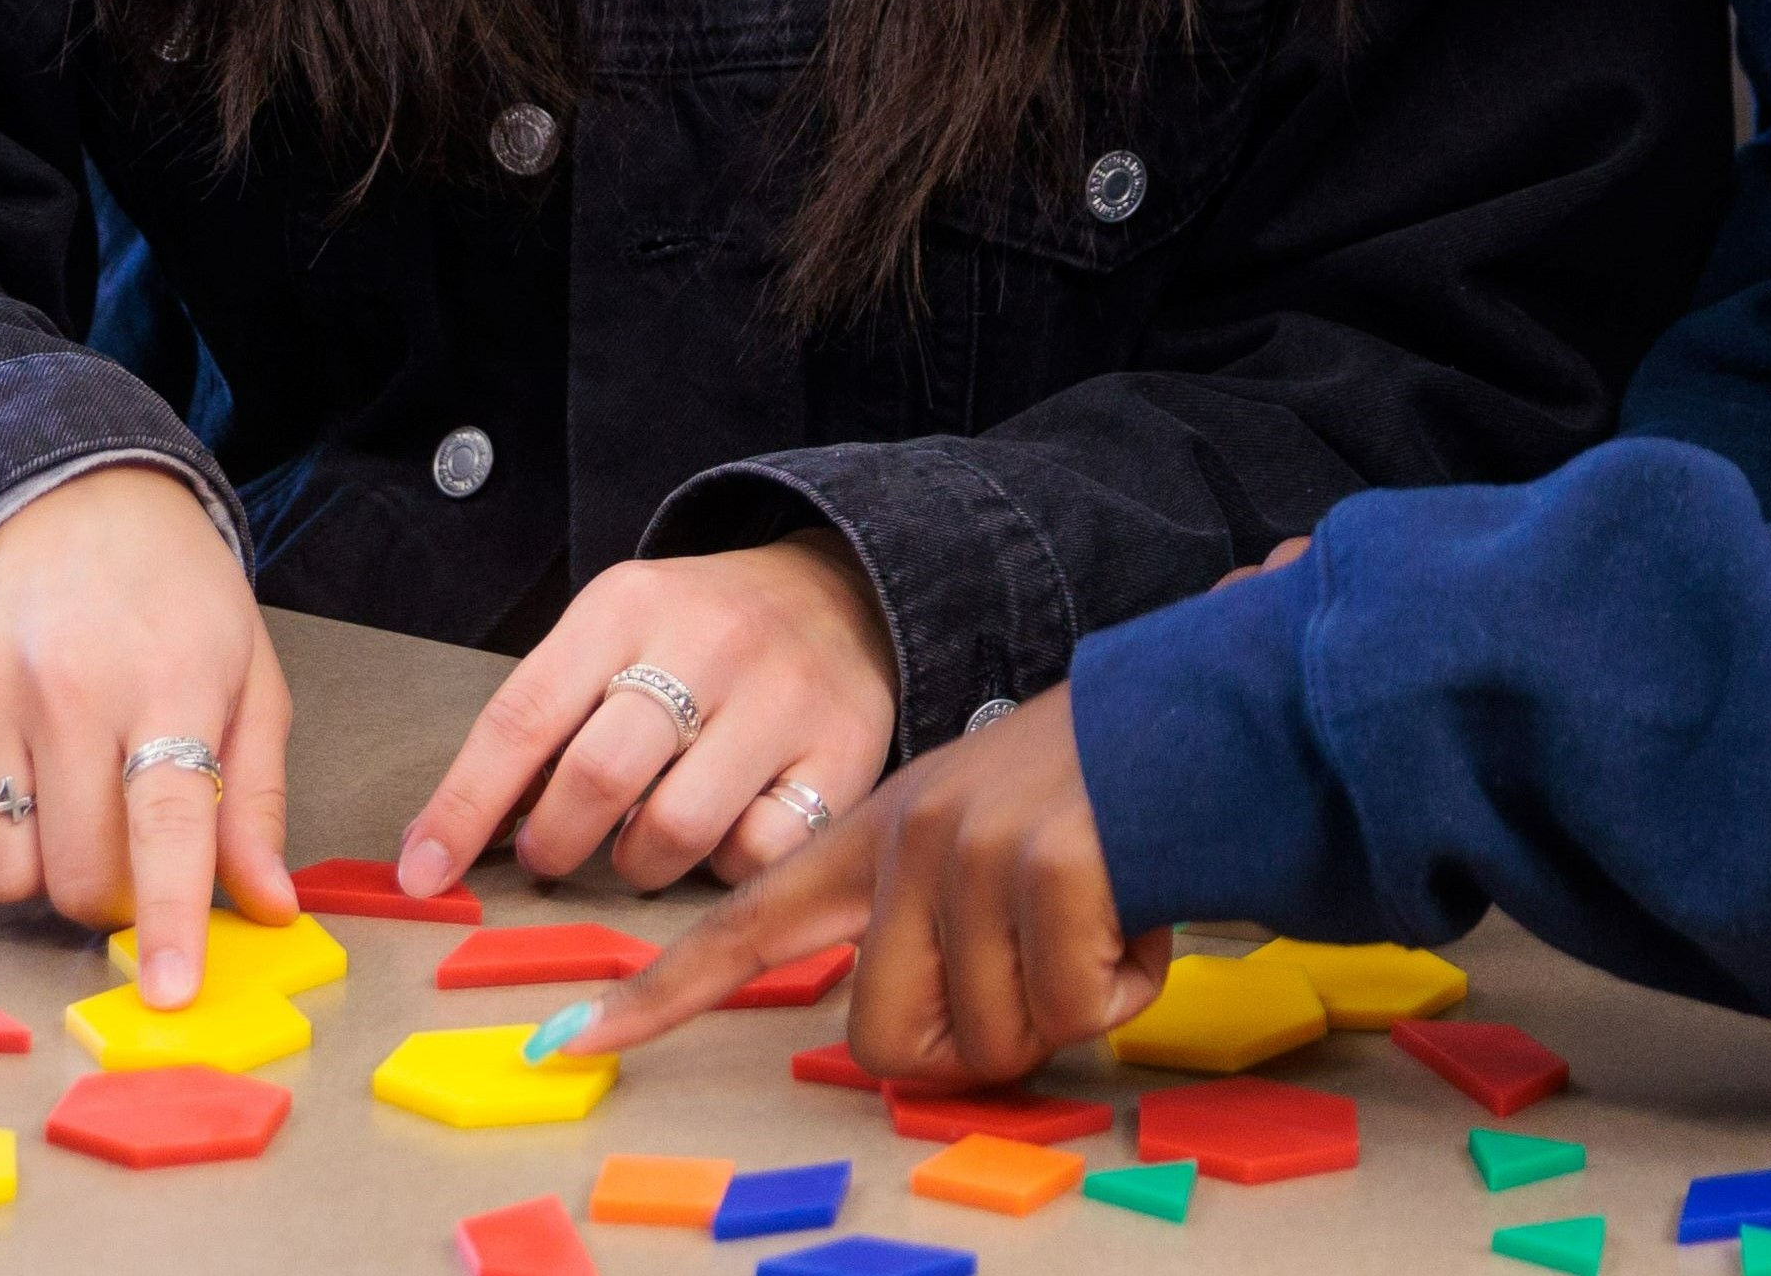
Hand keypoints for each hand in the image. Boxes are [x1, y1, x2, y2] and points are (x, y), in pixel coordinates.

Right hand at [0, 466, 296, 1006]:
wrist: (56, 487)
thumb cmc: (168, 591)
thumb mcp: (246, 673)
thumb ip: (254, 796)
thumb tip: (267, 906)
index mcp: (164, 677)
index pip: (166, 826)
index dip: (169, 920)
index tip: (170, 993)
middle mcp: (61, 686)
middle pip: (75, 874)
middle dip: (112, 897)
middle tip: (130, 853)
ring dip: (38, 871)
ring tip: (65, 807)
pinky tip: (9, 783)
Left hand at [403, 540, 897, 897]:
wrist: (841, 593)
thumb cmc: (697, 633)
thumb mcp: (611, 634)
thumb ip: (543, 720)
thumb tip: (450, 835)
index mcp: (626, 606)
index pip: (522, 717)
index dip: (462, 807)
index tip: (422, 872)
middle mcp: (707, 643)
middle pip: (598, 778)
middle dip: (555, 844)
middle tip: (551, 854)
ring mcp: (782, 698)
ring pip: (676, 830)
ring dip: (638, 864)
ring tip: (642, 841)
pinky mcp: (843, 753)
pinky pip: (758, 852)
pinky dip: (726, 864)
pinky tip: (726, 832)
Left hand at [560, 684, 1146, 1089]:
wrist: (1197, 718)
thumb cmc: (1094, 809)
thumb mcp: (981, 846)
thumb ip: (925, 933)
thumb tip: (911, 1053)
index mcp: (874, 838)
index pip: (744, 927)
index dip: (659, 996)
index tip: (573, 1041)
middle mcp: (907, 841)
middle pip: (885, 1041)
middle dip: (975, 1047)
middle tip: (1041, 977)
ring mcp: (973, 851)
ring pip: (988, 1042)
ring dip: (1064, 1012)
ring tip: (1096, 925)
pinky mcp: (1047, 866)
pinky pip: (1073, 1012)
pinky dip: (1122, 988)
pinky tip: (1136, 916)